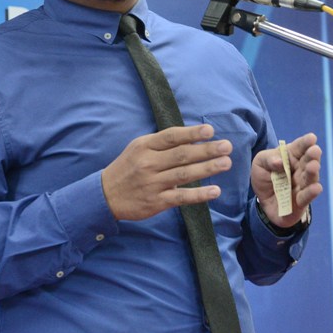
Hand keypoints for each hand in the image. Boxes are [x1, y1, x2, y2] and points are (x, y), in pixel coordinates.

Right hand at [102, 124, 232, 220]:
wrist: (106, 195)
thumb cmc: (128, 168)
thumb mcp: (138, 148)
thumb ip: (161, 143)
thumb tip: (192, 138)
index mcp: (144, 146)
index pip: (171, 137)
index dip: (191, 133)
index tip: (210, 130)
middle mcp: (148, 163)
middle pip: (182, 155)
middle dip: (206, 150)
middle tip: (227, 146)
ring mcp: (153, 183)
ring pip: (184, 174)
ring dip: (207, 168)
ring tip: (226, 163)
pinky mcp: (156, 202)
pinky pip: (181, 197)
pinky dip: (199, 194)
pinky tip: (215, 191)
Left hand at [250, 133, 322, 228]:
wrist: (263, 202)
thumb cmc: (265, 177)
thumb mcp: (260, 163)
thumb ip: (268, 159)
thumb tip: (279, 162)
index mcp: (291, 156)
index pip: (299, 147)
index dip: (305, 142)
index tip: (311, 138)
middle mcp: (300, 169)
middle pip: (308, 161)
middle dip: (312, 155)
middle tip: (315, 151)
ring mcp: (302, 184)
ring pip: (310, 178)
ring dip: (312, 172)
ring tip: (313, 166)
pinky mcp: (301, 201)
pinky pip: (307, 196)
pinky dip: (311, 193)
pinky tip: (316, 188)